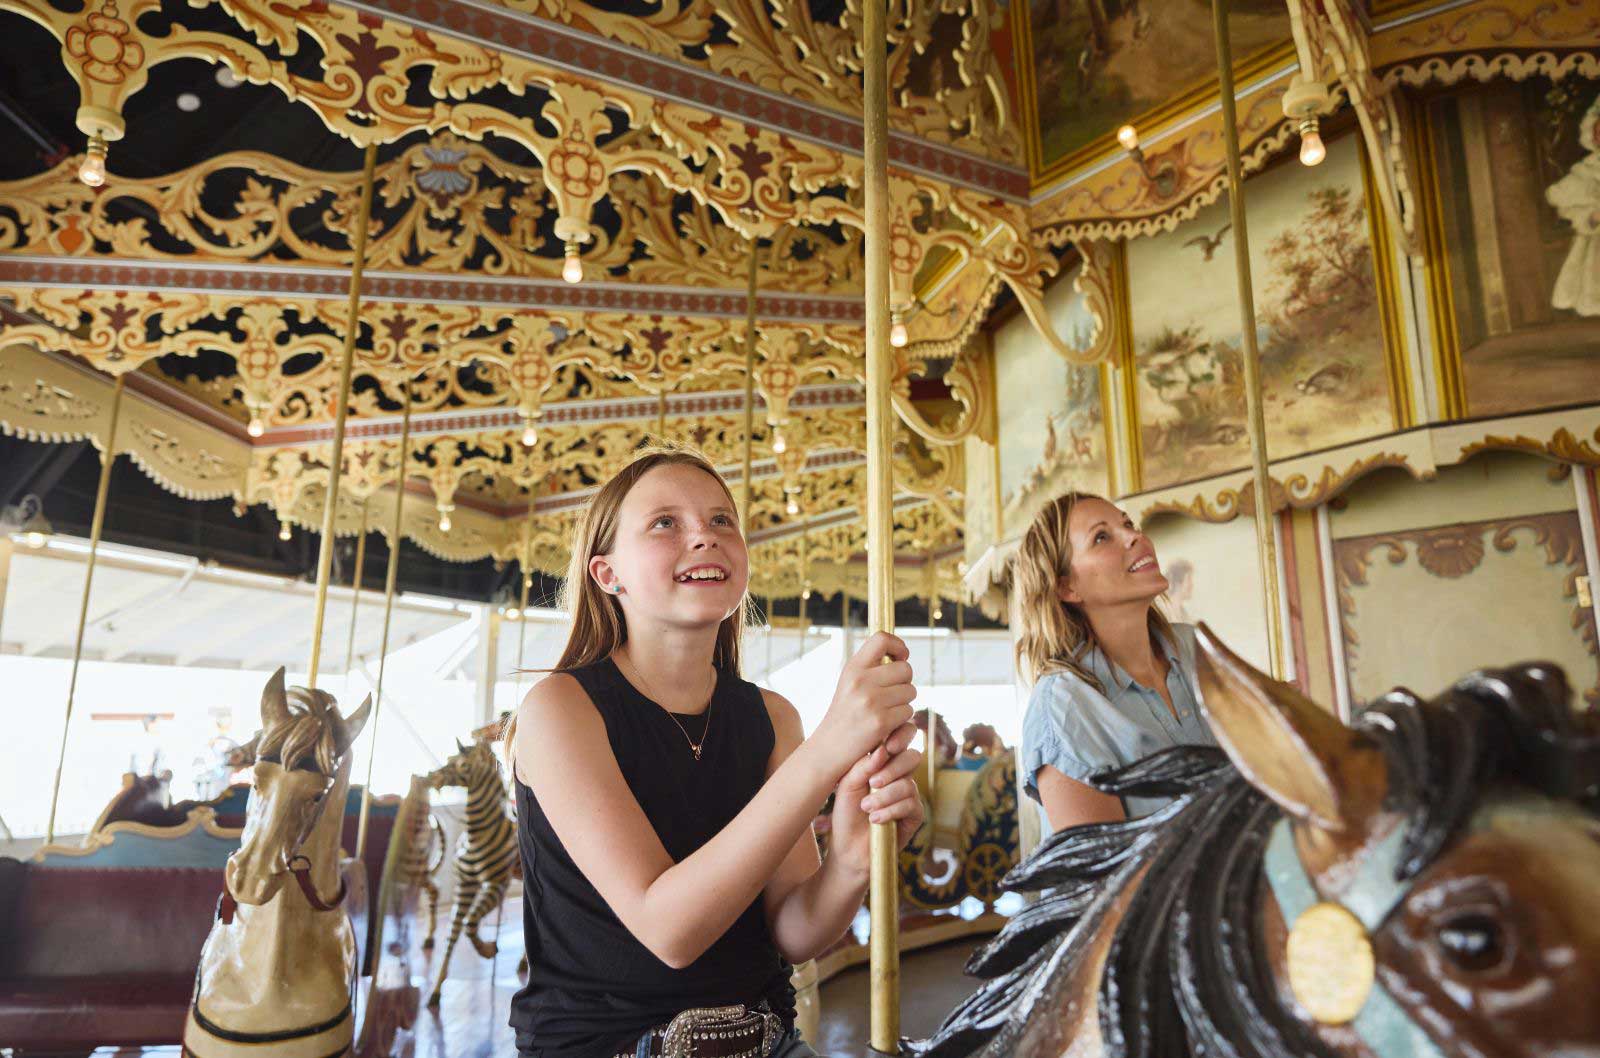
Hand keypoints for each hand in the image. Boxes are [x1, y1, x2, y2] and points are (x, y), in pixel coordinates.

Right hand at [810, 632, 915, 778]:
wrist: (829, 749)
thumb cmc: (844, 715)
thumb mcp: (850, 684)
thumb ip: (871, 668)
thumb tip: (902, 658)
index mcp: (853, 667)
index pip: (881, 638)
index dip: (898, 645)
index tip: (901, 657)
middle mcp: (861, 680)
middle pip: (905, 669)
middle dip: (905, 682)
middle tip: (892, 694)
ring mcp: (871, 701)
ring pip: (910, 692)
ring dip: (904, 703)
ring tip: (885, 711)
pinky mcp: (881, 722)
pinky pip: (908, 712)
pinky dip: (901, 720)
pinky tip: (886, 725)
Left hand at [827, 722, 923, 877]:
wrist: (848, 847)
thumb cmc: (846, 813)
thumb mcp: (848, 784)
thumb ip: (863, 765)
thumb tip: (882, 750)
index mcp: (884, 763)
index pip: (900, 741)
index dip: (899, 738)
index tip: (886, 747)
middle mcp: (900, 776)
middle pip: (912, 757)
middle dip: (892, 769)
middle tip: (873, 781)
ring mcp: (909, 795)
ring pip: (908, 784)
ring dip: (885, 796)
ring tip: (866, 808)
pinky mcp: (915, 815)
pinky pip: (910, 804)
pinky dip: (891, 810)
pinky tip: (875, 819)